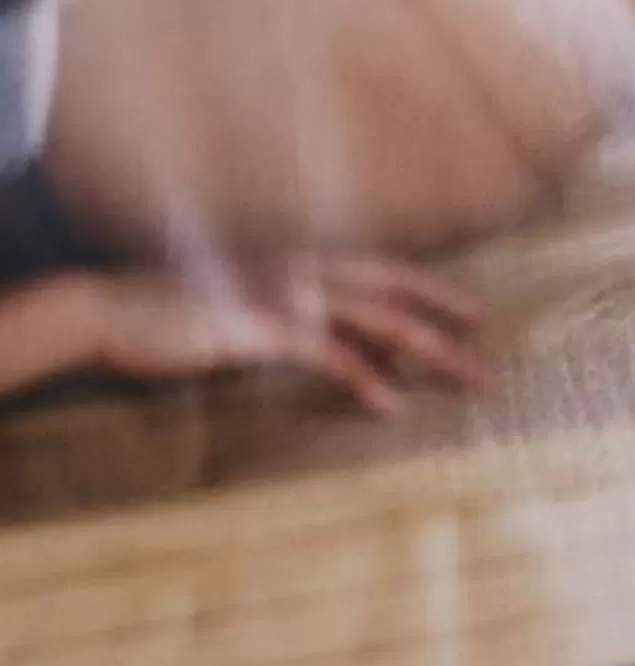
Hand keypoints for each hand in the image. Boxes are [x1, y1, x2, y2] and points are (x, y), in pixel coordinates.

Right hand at [89, 257, 492, 416]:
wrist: (113, 309)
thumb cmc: (177, 310)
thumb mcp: (246, 307)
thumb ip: (292, 317)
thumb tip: (336, 343)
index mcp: (304, 260)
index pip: (389, 272)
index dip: (435, 291)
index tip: (476, 314)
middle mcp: (307, 269)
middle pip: (399, 297)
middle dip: (450, 328)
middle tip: (489, 362)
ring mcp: (289, 294)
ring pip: (382, 323)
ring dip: (430, 355)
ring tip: (466, 382)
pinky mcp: (266, 327)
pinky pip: (333, 355)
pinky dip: (367, 380)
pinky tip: (390, 405)